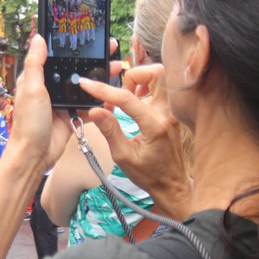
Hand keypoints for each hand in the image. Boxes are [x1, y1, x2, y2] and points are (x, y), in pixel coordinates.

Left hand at [9, 35, 124, 169]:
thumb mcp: (31, 89)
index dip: (72, 48)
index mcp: (38, 79)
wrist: (35, 155)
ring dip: (101, 78)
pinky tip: (114, 92)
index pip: (56, 57)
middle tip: (111, 49)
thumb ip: (36, 64)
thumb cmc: (29, 122)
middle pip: (75, 70)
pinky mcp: (73, 116)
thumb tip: (38, 38)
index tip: (89, 38)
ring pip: (86, 86)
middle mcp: (50, 89)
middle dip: (93, 60)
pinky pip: (90, 105)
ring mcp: (63, 103)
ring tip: (118, 67)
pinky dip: (102, 100)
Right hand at [79, 63, 192, 220]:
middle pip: (157, 74)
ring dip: (142, 80)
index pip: (127, 98)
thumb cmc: (148, 174)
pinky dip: (147, 87)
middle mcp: (167, 114)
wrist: (171, 184)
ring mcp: (173, 112)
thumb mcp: (122, 156)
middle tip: (121, 90)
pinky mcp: (172, 112)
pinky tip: (136, 102)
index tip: (86, 84)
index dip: (103, 89)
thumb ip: (109, 130)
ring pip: (162, 78)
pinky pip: (162, 89)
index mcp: (154, 125)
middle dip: (134, 75)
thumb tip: (94, 110)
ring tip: (128, 96)